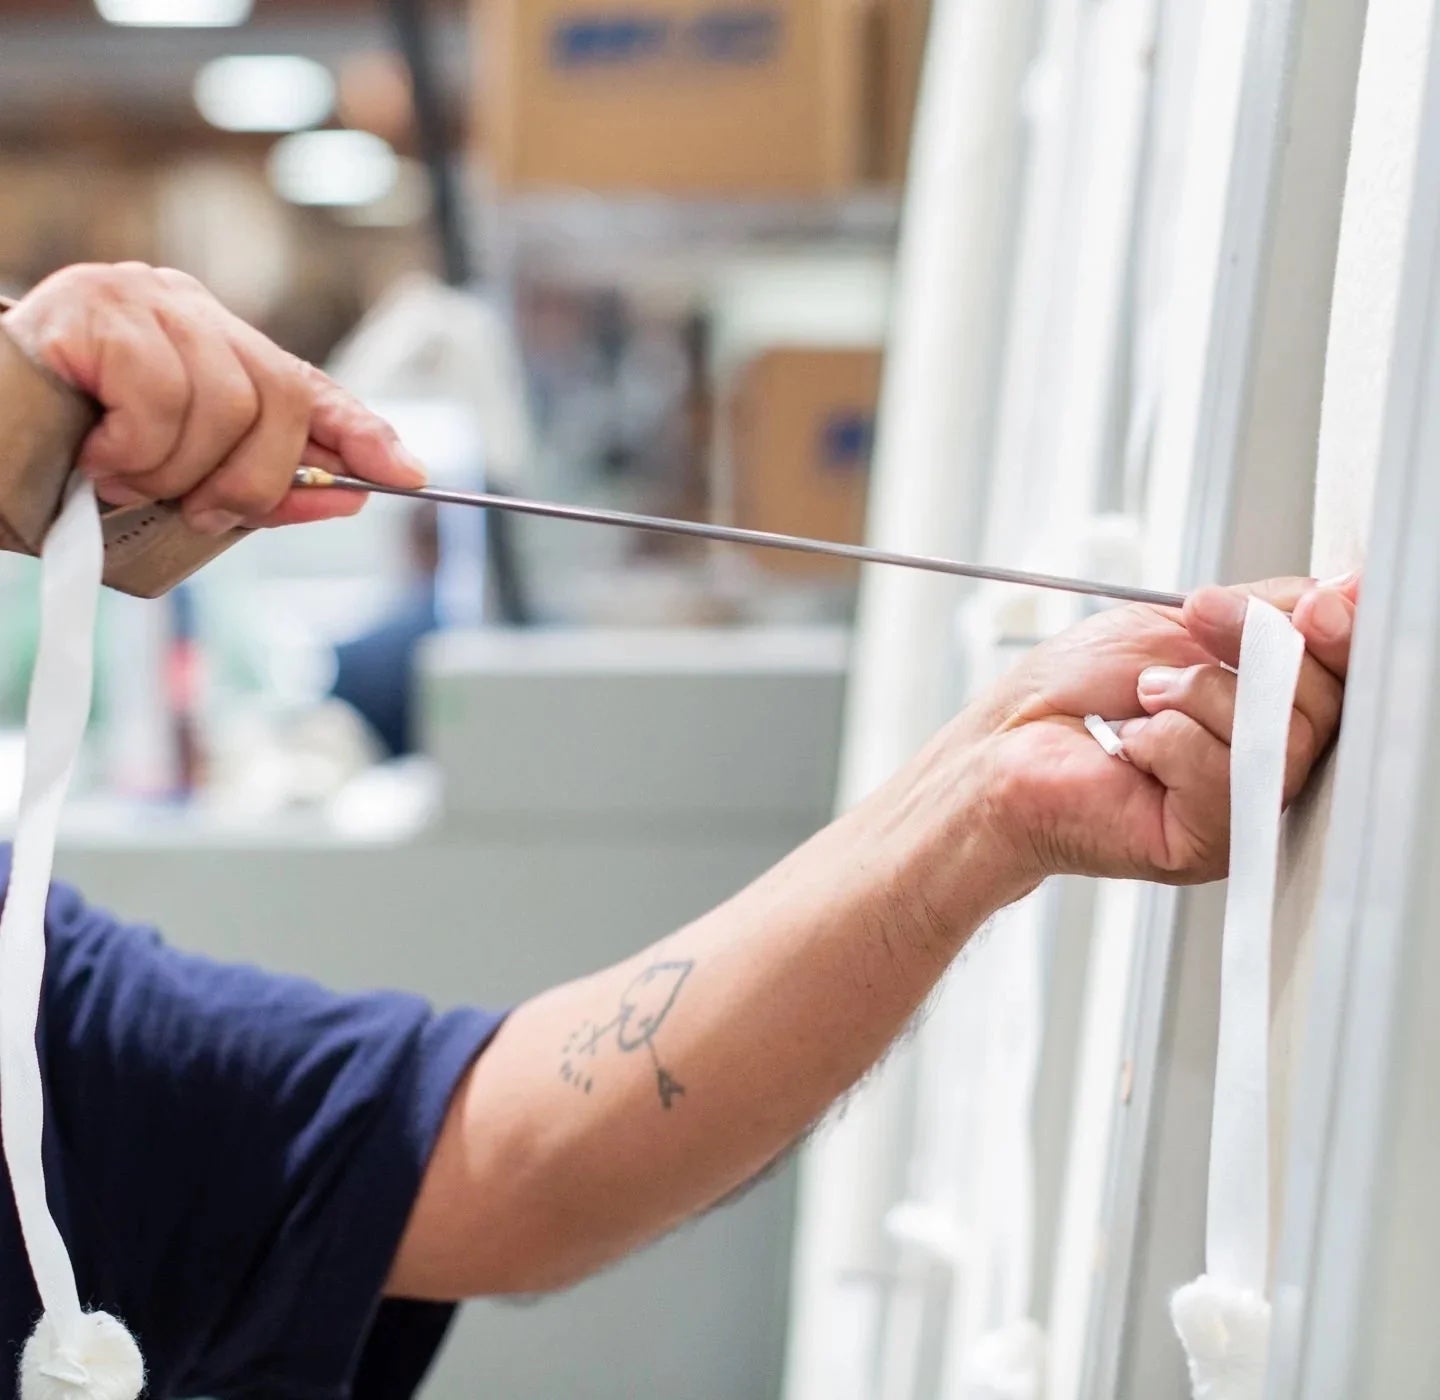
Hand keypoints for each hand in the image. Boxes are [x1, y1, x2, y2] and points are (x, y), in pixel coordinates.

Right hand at [3, 262, 424, 533]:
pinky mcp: (98, 307)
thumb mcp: (174, 474)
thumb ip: (255, 484)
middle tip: (202, 510)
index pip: (306, 382)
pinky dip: (134, 450)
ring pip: (225, 405)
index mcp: (210, 343)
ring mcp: (142, 299)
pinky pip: (162, 400)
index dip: (361, 429)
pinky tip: (97, 455)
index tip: (407, 472)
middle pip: (281, 397)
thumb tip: (344, 497)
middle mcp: (185, 308)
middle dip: (255, 477)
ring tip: (124, 479)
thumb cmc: (64, 452)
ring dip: (176, 471)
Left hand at [969, 574, 1358, 886]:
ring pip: (1282, 738)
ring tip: (1144, 699)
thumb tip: (1344, 589)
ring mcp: (1243, 808)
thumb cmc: (1070, 692)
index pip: (1344, 673)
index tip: (1313, 605)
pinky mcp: (1212, 844)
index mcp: (1267, 705)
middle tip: (1193, 632)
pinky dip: (1171, 742)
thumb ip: (1266, 612)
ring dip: (1198, 696)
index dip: (1339, 633)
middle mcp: (1266, 761)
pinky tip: (1134, 749)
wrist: (1002, 745)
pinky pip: (1230, 776)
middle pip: (1327, 703)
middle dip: (1252, 649)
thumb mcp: (1174, 623)